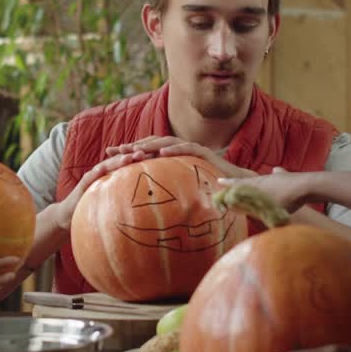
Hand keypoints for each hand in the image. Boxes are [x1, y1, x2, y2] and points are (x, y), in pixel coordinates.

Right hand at [50, 150, 151, 229]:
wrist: (70, 216)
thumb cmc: (96, 210)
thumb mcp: (116, 204)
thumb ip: (129, 202)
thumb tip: (153, 208)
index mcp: (113, 176)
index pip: (128, 165)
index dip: (140, 160)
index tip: (155, 157)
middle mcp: (103, 173)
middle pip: (119, 161)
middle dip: (131, 155)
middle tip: (146, 152)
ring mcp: (92, 177)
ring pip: (106, 166)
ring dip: (117, 160)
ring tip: (129, 156)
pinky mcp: (83, 185)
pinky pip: (90, 177)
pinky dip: (97, 172)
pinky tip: (103, 169)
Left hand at [104, 136, 255, 178]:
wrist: (240, 187)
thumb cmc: (213, 192)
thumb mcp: (185, 193)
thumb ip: (170, 193)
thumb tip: (148, 208)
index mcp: (175, 158)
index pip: (149, 151)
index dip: (130, 151)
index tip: (110, 156)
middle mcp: (181, 150)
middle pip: (153, 144)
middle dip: (132, 145)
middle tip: (113, 150)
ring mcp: (193, 150)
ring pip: (167, 143)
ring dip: (149, 145)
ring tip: (132, 150)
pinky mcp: (205, 155)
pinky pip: (187, 149)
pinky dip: (174, 150)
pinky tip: (160, 154)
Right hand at [218, 167, 316, 212]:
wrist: (306, 185)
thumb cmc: (286, 199)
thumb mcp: (268, 210)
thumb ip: (256, 212)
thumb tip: (247, 214)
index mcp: (256, 186)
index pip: (239, 185)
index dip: (228, 185)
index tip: (219, 180)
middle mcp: (262, 178)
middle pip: (247, 180)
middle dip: (237, 182)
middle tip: (226, 179)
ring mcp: (275, 176)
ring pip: (261, 178)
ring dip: (255, 180)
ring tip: (251, 180)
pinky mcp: (286, 176)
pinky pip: (277, 174)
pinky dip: (275, 174)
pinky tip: (276, 170)